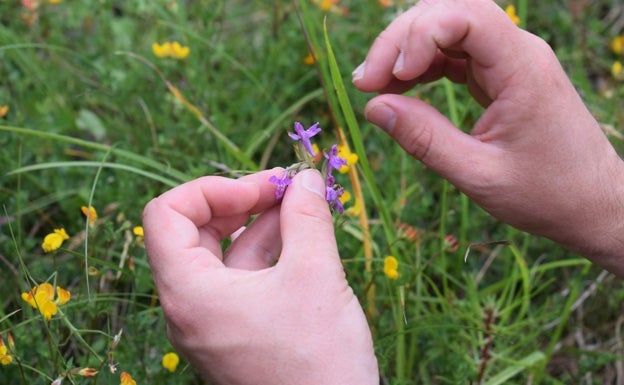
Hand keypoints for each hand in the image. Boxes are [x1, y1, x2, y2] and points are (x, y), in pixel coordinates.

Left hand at [142, 169, 378, 384]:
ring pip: (224, 255)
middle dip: (241, 201)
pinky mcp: (235, 332)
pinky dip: (267, 252)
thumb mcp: (315, 275)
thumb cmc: (318, 360)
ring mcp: (211, 323)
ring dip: (260, 223)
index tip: (261, 189)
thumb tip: (303, 177)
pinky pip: (241, 280)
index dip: (211, 189)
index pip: (165, 215)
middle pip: (194, 231)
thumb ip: (306, 217)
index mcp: (189, 293)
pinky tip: (301, 236)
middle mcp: (189, 308)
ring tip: (302, 205)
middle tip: (286, 188)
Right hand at [353, 0, 623, 273]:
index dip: (420, 34)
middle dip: (402, 40)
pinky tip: (402, 86)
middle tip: (365, 81)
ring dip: (408, 50)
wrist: (592, 202)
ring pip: (449, 29)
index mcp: (522, 70)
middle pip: (451, 13)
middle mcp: (519, 53)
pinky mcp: (503, 75)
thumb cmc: (545, 194)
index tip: (390, 77)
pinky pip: (457, 53)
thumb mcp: (478, 175)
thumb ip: (424, 139)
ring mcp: (511, 61)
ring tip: (374, 85)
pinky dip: (425, 65)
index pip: (467, 16)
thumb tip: (373, 107)